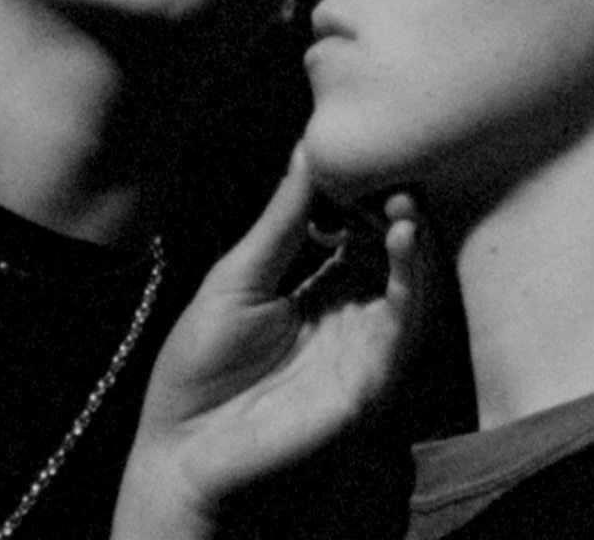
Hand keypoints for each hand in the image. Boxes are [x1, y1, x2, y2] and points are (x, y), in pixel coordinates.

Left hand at [112, 146, 426, 539]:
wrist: (180, 444)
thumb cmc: (199, 366)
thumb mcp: (240, 276)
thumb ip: (282, 221)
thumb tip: (309, 149)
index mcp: (320, 292)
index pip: (362, 235)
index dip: (369, 196)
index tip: (366, 154)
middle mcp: (351, 318)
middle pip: (393, 256)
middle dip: (399, 211)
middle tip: (395, 170)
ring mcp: (364, 349)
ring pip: (410, 286)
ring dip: (413, 241)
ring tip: (403, 201)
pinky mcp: (370, 380)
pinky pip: (403, 326)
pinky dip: (409, 281)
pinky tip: (401, 241)